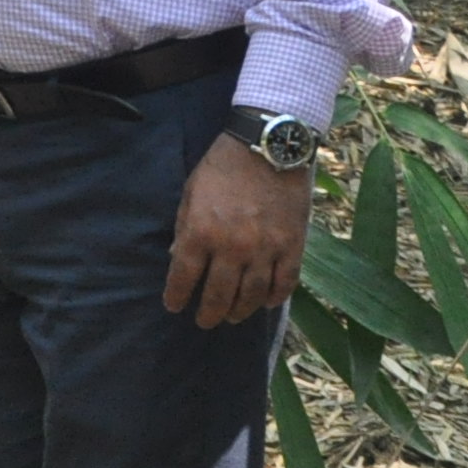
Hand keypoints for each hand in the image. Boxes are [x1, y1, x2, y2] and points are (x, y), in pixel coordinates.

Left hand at [164, 131, 314, 328]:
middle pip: (219, 295)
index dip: (177, 296)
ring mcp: (266, 249)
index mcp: (201, 231)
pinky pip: (285, 283)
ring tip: (233, 317)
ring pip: (252, 296)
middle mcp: (232, 247)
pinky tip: (265, 303)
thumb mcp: (191, 191)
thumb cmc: (223, 165)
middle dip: (209, 313)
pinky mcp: (293, 246)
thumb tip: (176, 257)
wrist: (268, 145)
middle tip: (204, 321)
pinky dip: (275, 298)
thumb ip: (184, 226)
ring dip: (240, 311)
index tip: (174, 306)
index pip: (184, 277)